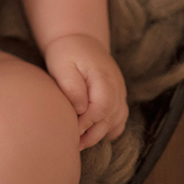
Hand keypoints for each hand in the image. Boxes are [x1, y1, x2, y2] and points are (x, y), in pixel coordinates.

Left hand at [43, 33, 128, 149]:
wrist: (78, 39)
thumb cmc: (66, 53)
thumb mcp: (62, 65)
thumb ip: (72, 87)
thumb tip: (80, 109)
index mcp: (103, 76)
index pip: (102, 107)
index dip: (88, 122)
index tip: (72, 129)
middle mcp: (116, 85)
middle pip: (111, 117)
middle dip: (93, 133)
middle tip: (75, 144)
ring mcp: (120, 91)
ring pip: (118, 119)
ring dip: (101, 134)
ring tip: (82, 142)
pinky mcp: (118, 96)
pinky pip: (120, 117)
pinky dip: (111, 129)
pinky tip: (95, 135)